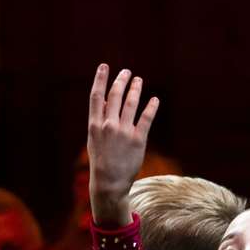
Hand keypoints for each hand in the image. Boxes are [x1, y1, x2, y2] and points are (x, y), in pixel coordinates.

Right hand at [87, 64, 159, 227]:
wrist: (109, 183)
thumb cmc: (101, 161)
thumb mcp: (94, 139)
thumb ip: (100, 120)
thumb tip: (107, 100)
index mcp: (94, 125)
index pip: (97, 96)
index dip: (100, 79)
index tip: (104, 67)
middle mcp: (108, 126)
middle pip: (115, 96)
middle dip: (121, 81)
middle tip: (127, 72)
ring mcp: (124, 132)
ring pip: (131, 103)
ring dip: (135, 89)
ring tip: (138, 80)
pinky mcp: (138, 140)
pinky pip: (146, 118)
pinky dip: (151, 107)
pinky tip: (155, 99)